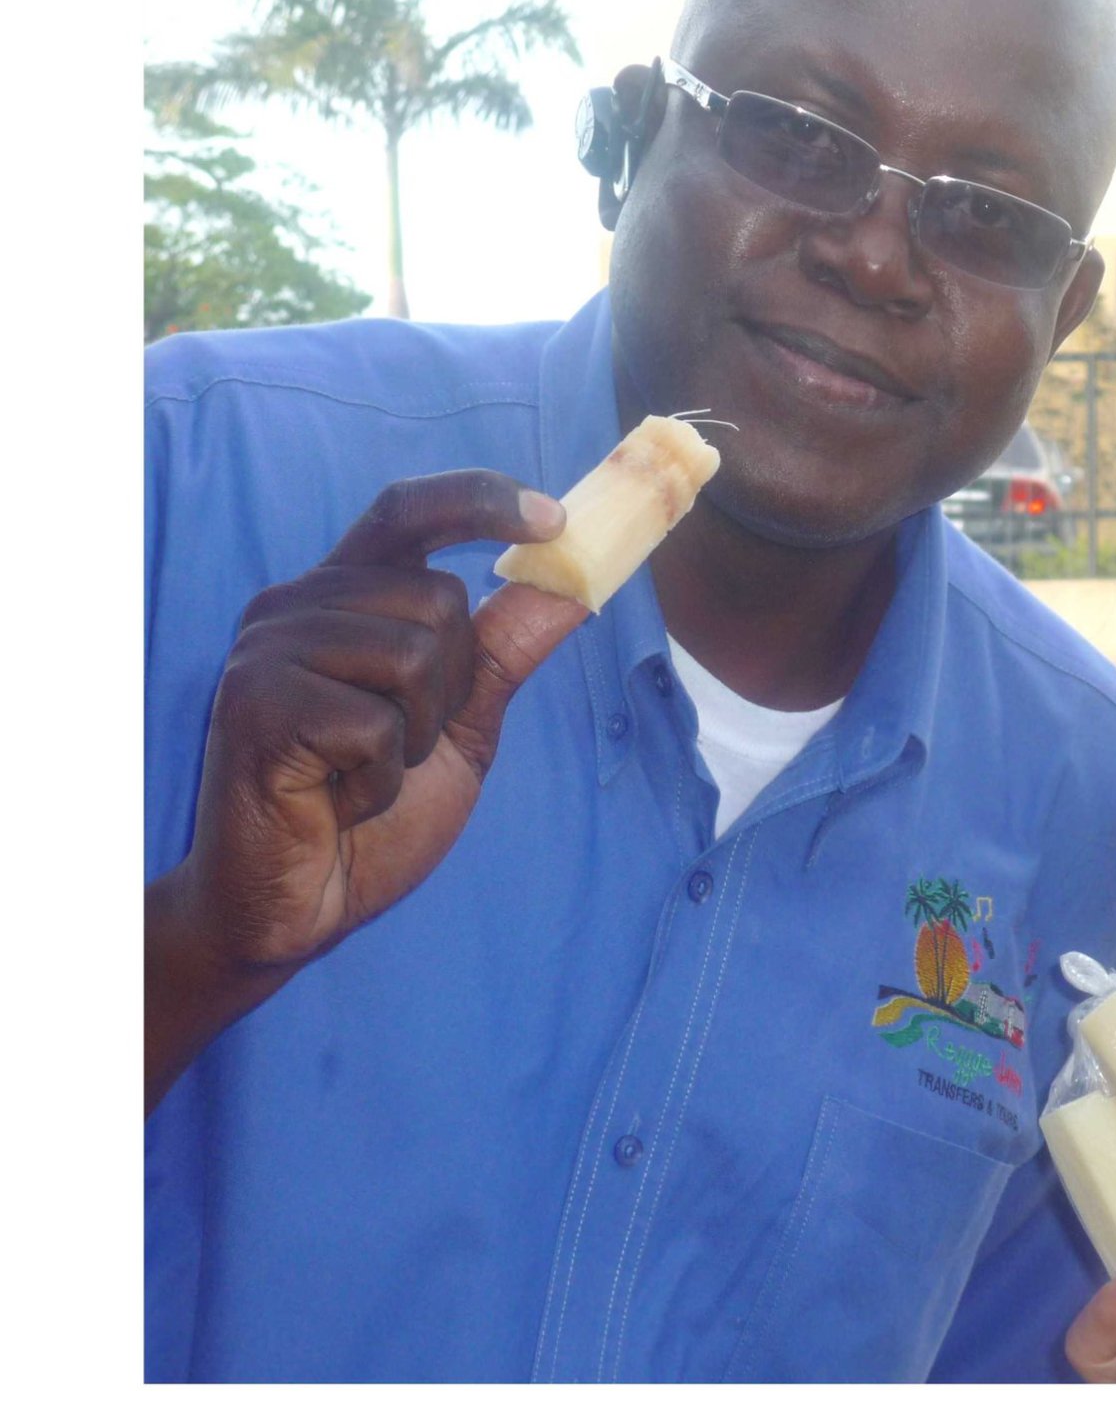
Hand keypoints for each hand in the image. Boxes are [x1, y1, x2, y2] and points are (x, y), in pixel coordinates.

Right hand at [146, 471, 586, 1109]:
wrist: (297, 905)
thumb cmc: (369, 815)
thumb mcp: (461, 727)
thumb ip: (503, 653)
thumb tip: (570, 581)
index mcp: (341, 598)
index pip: (408, 511)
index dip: (481, 501)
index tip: (555, 519)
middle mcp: (294, 606)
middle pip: (439, 599)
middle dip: (450, 690)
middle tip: (395, 748)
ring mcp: (266, 651)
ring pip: (416, 656)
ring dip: (413, 739)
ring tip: (359, 775)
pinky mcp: (255, 707)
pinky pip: (376, 725)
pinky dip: (380, 781)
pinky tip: (337, 801)